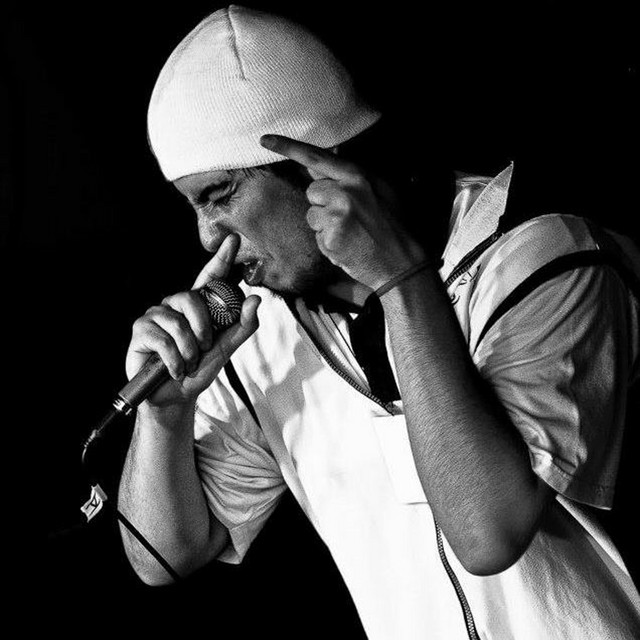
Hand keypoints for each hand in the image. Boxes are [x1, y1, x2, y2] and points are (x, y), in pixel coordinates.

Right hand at [125, 235, 260, 407]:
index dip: (221, 257)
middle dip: (203, 328)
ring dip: (189, 350)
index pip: (210, 276)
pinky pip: (162, 339)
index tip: (233, 240)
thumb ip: (243, 326)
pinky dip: (175, 360)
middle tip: (204, 348)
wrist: (176, 395)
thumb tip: (255, 300)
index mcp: (198, 305)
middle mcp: (176, 304)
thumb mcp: (226, 348)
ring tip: (188, 362)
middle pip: (191, 298)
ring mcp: (156, 315)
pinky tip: (175, 369)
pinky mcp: (141, 329)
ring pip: (177, 322)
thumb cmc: (200, 368)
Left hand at [260, 134, 425, 289]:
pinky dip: (328, 244)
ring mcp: (337, 213)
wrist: (403, 263)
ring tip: (350, 234)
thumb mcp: (382, 191)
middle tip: (350, 219)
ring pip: (312, 215)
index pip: (316, 156)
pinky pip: (317, 236)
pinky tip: (348, 247)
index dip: (288, 146)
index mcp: (358, 175)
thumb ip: (352, 177)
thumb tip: (324, 162)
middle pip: (313, 190)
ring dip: (325, 226)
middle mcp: (345, 190)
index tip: (264, 139)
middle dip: (324, 205)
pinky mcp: (330, 236)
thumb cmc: (394, 228)